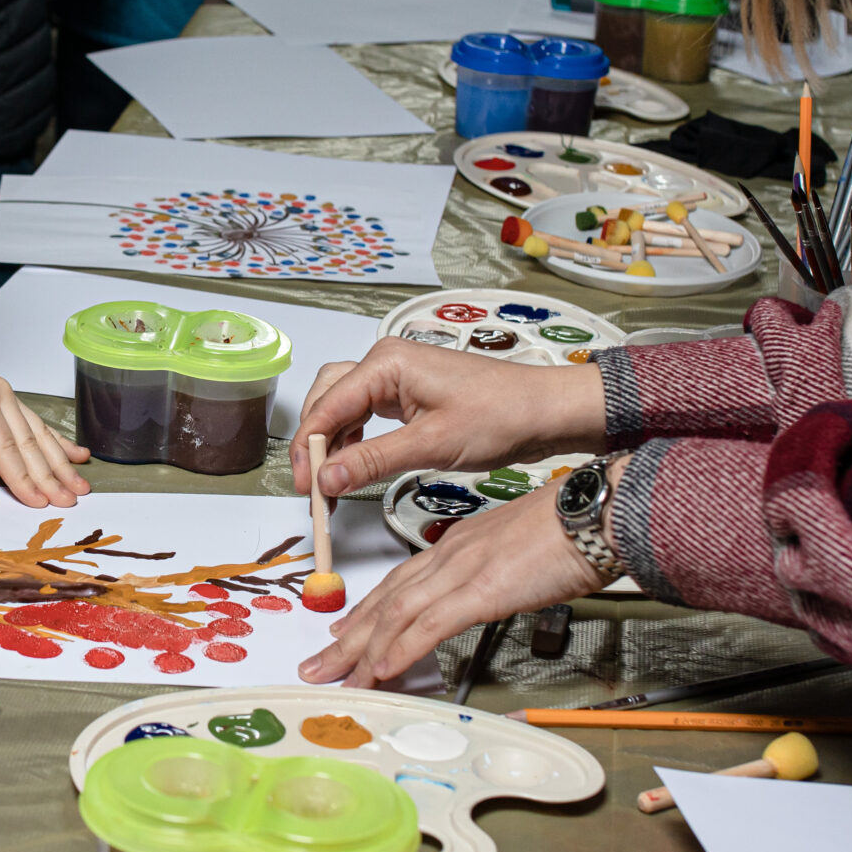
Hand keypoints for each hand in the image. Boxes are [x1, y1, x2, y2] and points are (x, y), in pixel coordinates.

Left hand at [0, 370, 90, 508]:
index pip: (5, 446)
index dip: (23, 478)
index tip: (39, 502)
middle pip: (29, 442)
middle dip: (50, 475)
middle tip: (69, 500)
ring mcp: (8, 395)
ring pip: (39, 435)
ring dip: (61, 463)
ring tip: (80, 486)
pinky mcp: (10, 402)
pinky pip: (39, 426)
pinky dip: (59, 443)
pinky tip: (79, 456)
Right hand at [288, 338, 605, 499]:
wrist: (546, 412)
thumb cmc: (502, 415)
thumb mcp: (431, 444)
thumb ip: (372, 461)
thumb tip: (326, 479)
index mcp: (386, 363)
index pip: (327, 407)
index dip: (311, 450)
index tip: (305, 488)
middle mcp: (386, 364)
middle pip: (327, 401)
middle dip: (315, 445)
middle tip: (312, 487)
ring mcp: (397, 379)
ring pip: (343, 409)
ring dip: (333, 446)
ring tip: (330, 485)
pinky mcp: (409, 396)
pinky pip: (366, 416)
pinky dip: (354, 443)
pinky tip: (353, 469)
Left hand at [298, 484, 611, 686]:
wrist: (595, 512)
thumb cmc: (569, 530)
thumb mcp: (515, 551)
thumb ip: (490, 574)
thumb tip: (482, 595)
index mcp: (456, 545)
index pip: (398, 582)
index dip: (366, 611)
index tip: (343, 631)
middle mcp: (450, 555)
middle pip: (385, 600)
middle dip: (347, 638)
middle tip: (319, 666)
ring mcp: (464, 571)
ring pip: (398, 614)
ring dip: (363, 652)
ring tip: (340, 679)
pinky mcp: (483, 590)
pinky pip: (432, 624)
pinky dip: (402, 648)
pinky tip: (383, 669)